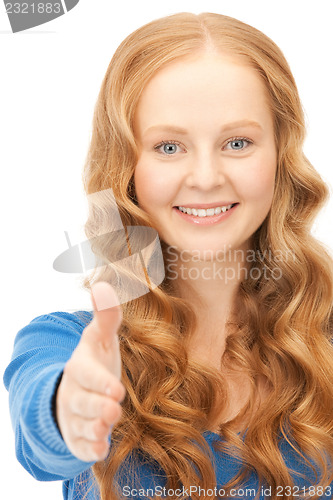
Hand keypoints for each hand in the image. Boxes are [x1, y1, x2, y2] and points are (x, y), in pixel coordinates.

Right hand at [56, 281, 125, 461]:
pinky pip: (81, 444)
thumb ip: (106, 317)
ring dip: (94, 427)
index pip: (87, 374)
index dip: (100, 382)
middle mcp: (74, 392)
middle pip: (83, 402)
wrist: (76, 389)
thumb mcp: (100, 339)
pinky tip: (101, 449)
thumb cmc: (94, 361)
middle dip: (97, 407)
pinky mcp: (77, 436)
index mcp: (81, 367)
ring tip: (108, 426)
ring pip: (82, 425)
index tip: (117, 390)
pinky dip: (89, 448)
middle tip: (114, 411)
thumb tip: (103, 284)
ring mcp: (74, 416)